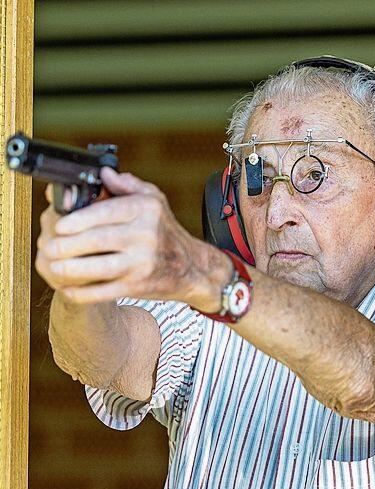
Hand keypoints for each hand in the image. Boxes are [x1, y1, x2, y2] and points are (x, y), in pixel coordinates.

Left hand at [35, 168, 208, 303]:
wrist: (191, 268)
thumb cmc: (165, 231)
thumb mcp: (154, 200)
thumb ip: (126, 185)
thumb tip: (101, 174)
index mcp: (145, 210)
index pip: (108, 212)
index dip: (80, 219)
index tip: (59, 224)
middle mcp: (146, 236)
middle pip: (100, 240)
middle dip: (69, 245)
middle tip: (49, 247)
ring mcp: (142, 264)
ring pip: (101, 268)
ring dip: (72, 269)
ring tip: (53, 267)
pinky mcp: (138, 287)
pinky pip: (106, 292)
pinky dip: (85, 293)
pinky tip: (69, 289)